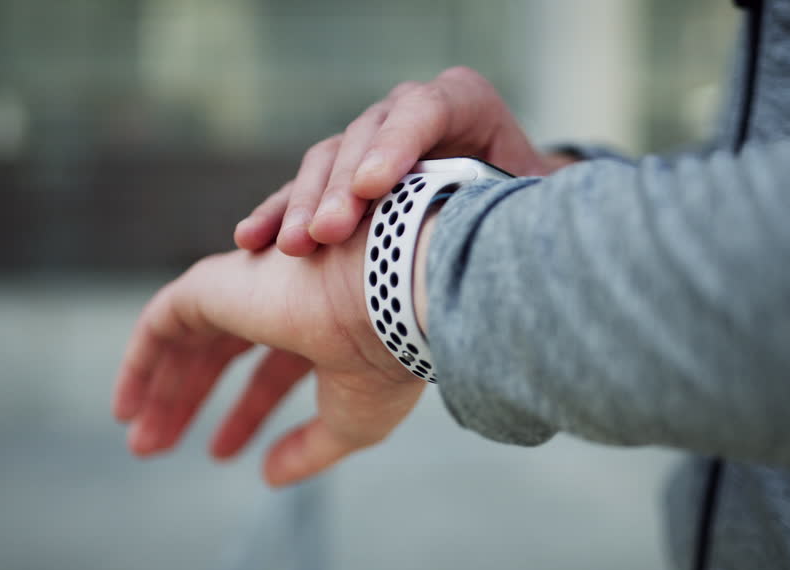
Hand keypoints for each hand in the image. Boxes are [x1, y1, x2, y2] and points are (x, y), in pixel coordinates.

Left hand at [112, 218, 423, 486]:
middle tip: (156, 449)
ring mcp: (243, 290)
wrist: (386, 305)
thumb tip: (269, 477)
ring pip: (184, 342)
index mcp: (319, 329)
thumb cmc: (382, 362)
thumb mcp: (350, 424)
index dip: (244, 416)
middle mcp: (279, 303)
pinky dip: (139, 363)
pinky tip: (126, 406)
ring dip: (158, 391)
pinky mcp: (211, 286)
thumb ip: (308, 450)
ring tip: (139, 441)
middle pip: (217, 356)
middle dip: (187, 403)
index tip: (220, 454)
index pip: (269, 373)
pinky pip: (159, 323)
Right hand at [233, 66, 558, 256]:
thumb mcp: (537, 198)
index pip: (428, 108)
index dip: (397, 143)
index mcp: (462, 102)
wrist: (502, 214)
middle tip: (329, 232)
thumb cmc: (526, 204)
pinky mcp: (339, 177)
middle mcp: (408, 112)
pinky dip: (277, 215)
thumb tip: (535, 209)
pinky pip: (301, 192)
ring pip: (326, 161)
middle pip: (366, 136)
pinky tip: (251, 240)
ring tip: (292, 247)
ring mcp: (367, 142)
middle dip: (342, 186)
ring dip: (303, 204)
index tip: (373, 186)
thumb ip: (533, 199)